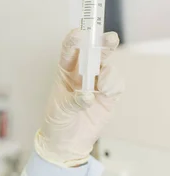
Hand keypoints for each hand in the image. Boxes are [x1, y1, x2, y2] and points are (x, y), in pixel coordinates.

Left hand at [35, 29, 123, 167]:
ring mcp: (97, 84)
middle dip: (102, 43)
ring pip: (108, 67)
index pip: (69, 51)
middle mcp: (82, 74)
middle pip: (94, 53)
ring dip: (109, 71)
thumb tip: (87, 95)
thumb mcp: (60, 110)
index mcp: (65, 72)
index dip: (74, 40)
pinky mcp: (109, 96)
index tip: (78, 32)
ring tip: (103, 85)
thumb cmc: (58, 122)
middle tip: (109, 38)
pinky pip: (116, 84)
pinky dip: (115, 84)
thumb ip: (74, 101)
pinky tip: (107, 92)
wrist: (67, 143)